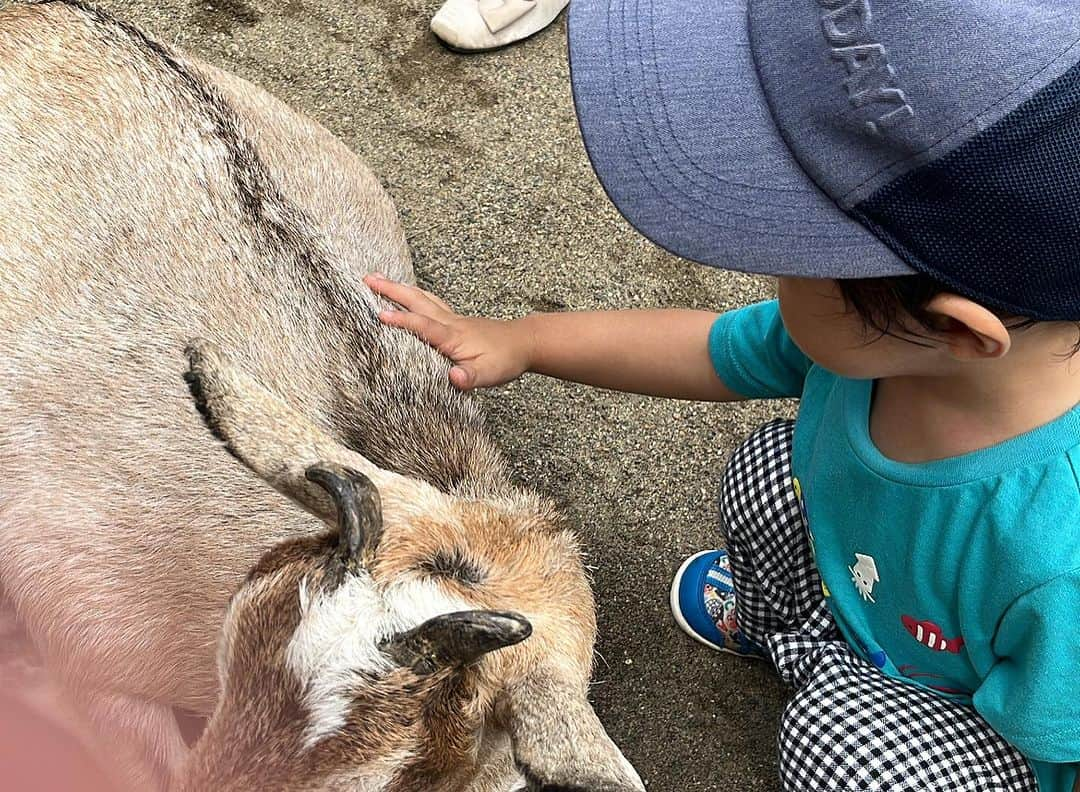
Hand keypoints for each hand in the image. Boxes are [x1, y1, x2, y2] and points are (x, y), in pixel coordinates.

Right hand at [363, 274, 533, 389]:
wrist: (524, 342)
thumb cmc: (505, 359)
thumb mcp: (489, 375)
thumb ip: (469, 377)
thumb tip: (453, 378)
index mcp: (453, 337)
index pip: (423, 326)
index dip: (402, 321)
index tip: (379, 315)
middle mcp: (450, 323)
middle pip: (417, 301)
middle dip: (391, 290)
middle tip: (367, 279)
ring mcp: (452, 318)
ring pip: (422, 297)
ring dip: (400, 288)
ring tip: (378, 279)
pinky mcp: (455, 320)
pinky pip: (430, 302)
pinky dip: (415, 295)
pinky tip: (409, 295)